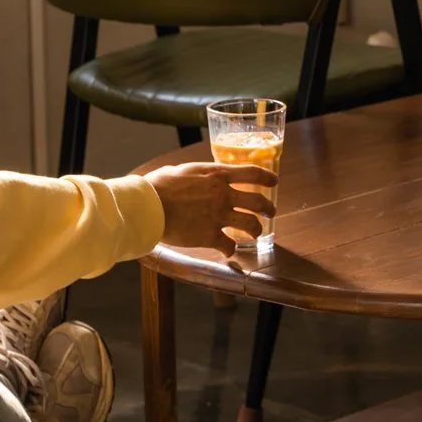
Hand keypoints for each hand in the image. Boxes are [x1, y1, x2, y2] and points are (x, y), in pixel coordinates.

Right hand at [145, 162, 277, 256]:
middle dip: (268, 208)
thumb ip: (200, 174)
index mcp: (217, 175)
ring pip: (250, 224)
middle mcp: (223, 195)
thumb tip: (200, 176)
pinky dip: (231, 249)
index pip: (252, 174)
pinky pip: (229, 246)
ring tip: (255, 233)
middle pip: (258, 202)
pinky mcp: (209, 236)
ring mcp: (218, 216)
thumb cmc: (159, 185)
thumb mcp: (185, 170)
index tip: (274, 181)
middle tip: (270, 212)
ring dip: (256, 230)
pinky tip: (228, 250)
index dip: (267, 178)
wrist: (148, 206)